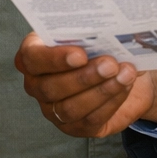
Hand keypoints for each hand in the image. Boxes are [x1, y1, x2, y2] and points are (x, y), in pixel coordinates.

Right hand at [13, 33, 156, 137]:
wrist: (124, 69)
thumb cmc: (101, 45)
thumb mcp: (92, 32)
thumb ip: (88, 30)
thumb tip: (102, 30)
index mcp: (34, 55)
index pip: (30, 58)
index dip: (54, 58)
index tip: (81, 54)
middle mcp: (37, 84)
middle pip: (50, 87)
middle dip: (83, 77)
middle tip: (110, 63)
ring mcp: (53, 110)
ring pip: (70, 108)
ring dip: (101, 90)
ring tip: (124, 74)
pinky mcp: (75, 127)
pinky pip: (90, 120)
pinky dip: (111, 101)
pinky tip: (125, 86)